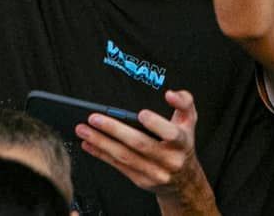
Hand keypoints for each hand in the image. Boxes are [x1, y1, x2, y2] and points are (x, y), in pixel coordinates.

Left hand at [77, 90, 208, 199]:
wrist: (183, 180)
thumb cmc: (182, 143)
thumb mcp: (189, 120)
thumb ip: (184, 102)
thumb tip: (170, 94)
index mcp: (182, 142)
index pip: (170, 133)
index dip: (156, 124)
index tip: (141, 114)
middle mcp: (169, 159)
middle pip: (139, 144)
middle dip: (114, 130)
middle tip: (94, 118)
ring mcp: (153, 172)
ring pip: (124, 156)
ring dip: (101, 143)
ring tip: (84, 130)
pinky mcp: (140, 180)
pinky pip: (118, 166)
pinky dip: (101, 154)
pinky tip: (89, 145)